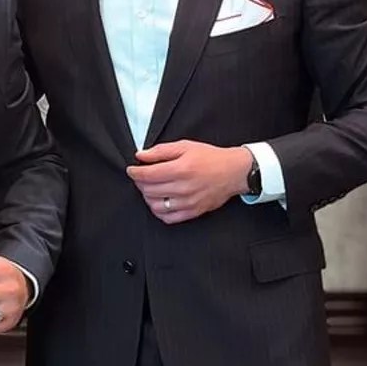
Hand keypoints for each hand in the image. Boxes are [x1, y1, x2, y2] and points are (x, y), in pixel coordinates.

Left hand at [127, 141, 251, 224]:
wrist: (234, 172)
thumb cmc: (211, 158)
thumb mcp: (185, 146)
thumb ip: (160, 151)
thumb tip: (141, 155)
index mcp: (181, 169)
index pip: (147, 175)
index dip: (135, 172)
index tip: (132, 170)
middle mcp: (183, 188)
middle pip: (149, 190)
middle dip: (140, 183)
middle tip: (141, 177)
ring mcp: (188, 202)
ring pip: (156, 206)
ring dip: (148, 197)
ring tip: (150, 189)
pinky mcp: (193, 212)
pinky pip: (168, 218)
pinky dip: (159, 211)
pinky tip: (160, 202)